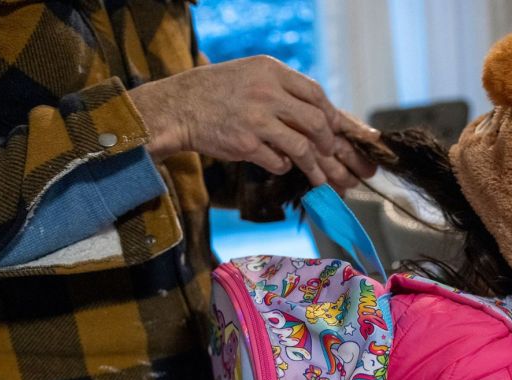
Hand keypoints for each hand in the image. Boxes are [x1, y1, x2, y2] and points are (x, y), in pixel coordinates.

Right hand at [129, 55, 377, 189]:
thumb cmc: (216, 93)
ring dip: (313, 165)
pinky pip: (278, 161)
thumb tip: (317, 114)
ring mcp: (257, 119)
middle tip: (328, 152)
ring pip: (302, 147)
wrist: (178, 108)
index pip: (315, 93)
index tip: (334, 128)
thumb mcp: (250, 76)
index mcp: (271, 70)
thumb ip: (281, 89)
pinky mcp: (246, 144)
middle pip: (316, 121)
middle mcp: (267, 92)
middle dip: (327, 142)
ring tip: (319, 176)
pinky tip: (277, 163)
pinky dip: (282, 166)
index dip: (330, 114)